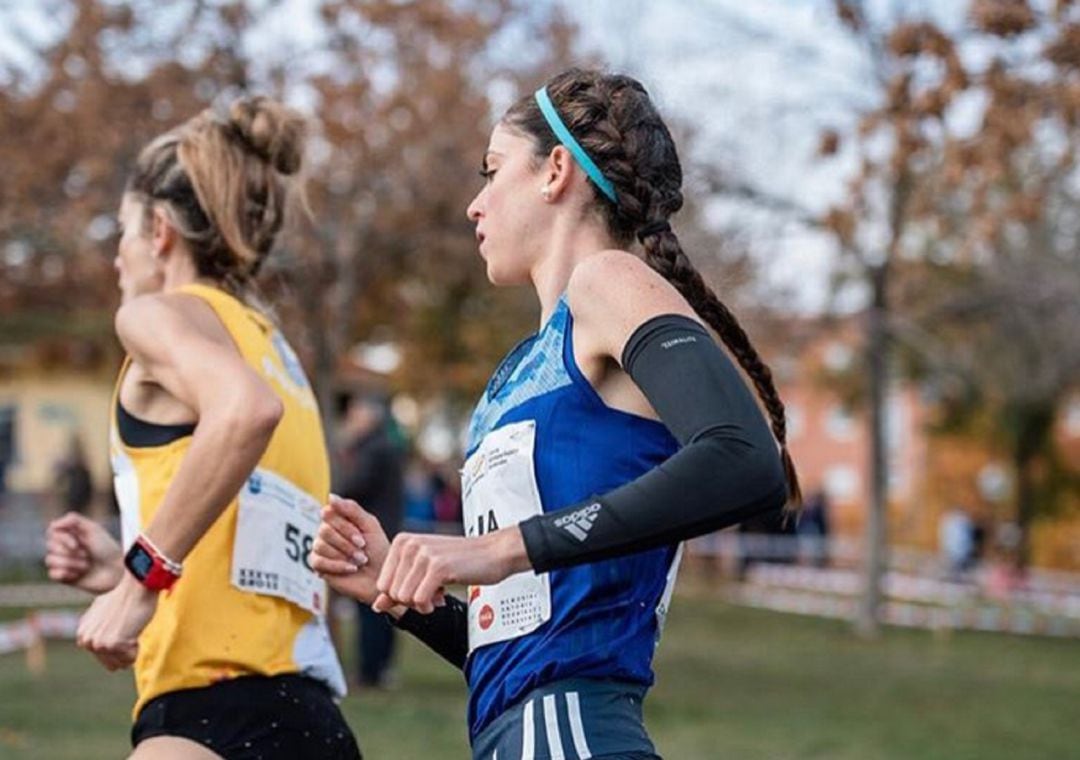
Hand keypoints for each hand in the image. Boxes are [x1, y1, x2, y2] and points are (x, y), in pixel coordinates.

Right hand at [45, 512, 123, 593]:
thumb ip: (73, 520)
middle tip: (87, 554)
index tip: (77, 543)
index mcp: (70, 533)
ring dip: (72, 563)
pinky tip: (79, 575)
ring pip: (50, 560)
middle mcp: (63, 546)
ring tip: (87, 565)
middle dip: (71, 552)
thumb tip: (53, 524)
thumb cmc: (106, 548)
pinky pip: (52, 574)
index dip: (62, 538)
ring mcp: (62, 562)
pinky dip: (67, 574)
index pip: (51, 531)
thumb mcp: (93, 529)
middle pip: (49, 546)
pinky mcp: (63, 576)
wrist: (116, 571)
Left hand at [75, 573, 156, 670]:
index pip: (103, 657)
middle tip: (129, 627)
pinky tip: (134, 628)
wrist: (136, 586)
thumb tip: (102, 640)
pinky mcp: (113, 644)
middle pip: (112, 663)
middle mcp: (86, 641)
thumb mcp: (102, 612)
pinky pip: (131, 658)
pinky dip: (137, 646)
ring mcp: (99, 643)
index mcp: (83, 634)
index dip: (119, 645)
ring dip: (131, 649)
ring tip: (131, 627)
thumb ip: (97, 627)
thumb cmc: (126, 596)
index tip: (123, 627)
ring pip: (121, 662)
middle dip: (125, 650)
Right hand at [309, 495, 390, 605]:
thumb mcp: (369, 525)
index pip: (328, 513)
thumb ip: (351, 509)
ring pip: (320, 545)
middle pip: (324, 530)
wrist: (381, 575)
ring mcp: (321, 548)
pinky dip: (337, 565)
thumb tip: (330, 497)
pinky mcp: (319, 566)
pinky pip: (318, 561)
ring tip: (360, 560)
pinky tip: (351, 568)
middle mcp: (326, 532)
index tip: (362, 535)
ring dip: (344, 554)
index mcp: (338, 519)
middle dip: (346, 542)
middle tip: (362, 549)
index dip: (344, 526)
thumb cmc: (378, 549)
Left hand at [372, 527, 529, 614]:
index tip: (421, 588)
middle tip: (432, 593)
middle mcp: (409, 544)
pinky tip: (442, 597)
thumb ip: (399, 586)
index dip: (401, 595)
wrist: (493, 552)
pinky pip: (419, 600)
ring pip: (404, 598)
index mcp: (402, 541)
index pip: (382, 584)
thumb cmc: (460, 561)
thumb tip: (377, 606)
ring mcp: (423, 554)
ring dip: (421, 605)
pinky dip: (429, 606)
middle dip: (411, 601)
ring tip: (437, 594)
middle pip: (392, 593)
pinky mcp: (437, 567)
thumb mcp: (424, 571)